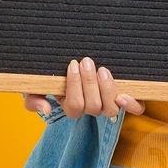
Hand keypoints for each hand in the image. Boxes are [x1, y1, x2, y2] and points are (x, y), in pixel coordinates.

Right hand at [21, 57, 146, 119]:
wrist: (72, 58)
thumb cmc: (53, 74)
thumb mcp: (34, 84)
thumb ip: (32, 98)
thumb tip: (45, 109)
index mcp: (71, 105)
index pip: (74, 106)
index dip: (75, 87)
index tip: (73, 64)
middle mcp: (91, 106)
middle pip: (92, 107)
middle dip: (89, 83)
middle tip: (86, 61)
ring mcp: (108, 102)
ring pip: (110, 109)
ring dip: (107, 89)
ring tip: (102, 70)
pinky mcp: (126, 96)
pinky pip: (135, 108)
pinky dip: (133, 104)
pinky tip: (125, 95)